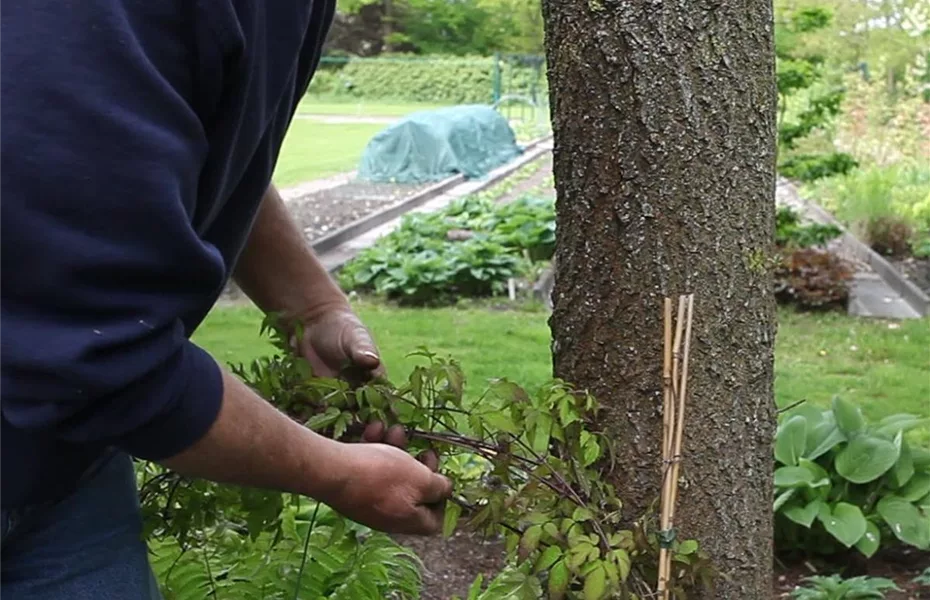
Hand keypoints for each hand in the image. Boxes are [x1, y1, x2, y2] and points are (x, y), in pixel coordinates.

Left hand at [296, 307, 429, 456]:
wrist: (312, 325)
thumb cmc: (342, 328)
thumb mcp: (355, 336)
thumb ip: (362, 349)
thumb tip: (372, 361)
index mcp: (375, 382)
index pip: (385, 405)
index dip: (387, 420)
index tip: (386, 430)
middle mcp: (359, 396)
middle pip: (366, 421)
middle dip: (366, 435)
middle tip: (362, 441)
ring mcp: (339, 401)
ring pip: (343, 425)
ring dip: (342, 437)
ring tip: (338, 446)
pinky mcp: (319, 401)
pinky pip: (319, 419)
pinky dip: (317, 428)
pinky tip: (312, 437)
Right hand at [324, 442, 452, 534]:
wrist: (329, 470)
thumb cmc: (380, 475)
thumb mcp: (420, 479)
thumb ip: (438, 487)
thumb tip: (446, 490)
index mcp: (408, 519)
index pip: (433, 520)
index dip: (442, 498)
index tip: (441, 476)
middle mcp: (388, 515)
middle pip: (412, 493)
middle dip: (418, 466)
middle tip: (423, 450)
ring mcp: (367, 501)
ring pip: (390, 475)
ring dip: (396, 450)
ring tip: (394, 431)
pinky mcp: (351, 486)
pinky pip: (369, 468)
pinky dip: (373, 449)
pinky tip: (372, 430)